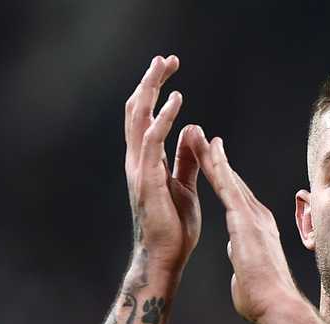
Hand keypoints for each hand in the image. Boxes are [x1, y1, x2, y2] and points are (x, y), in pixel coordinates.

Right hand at [124, 55, 203, 276]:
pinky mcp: (148, 181)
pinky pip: (153, 142)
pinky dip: (164, 118)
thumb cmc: (173, 228)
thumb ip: (185, 159)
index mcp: (146, 162)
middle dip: (150, 81)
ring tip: (165, 66)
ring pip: (139, 118)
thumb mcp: (184, 186)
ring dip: (153, 89)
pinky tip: (177, 101)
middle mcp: (137, 161)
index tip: (168, 68)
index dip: (155, 91)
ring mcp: (139, 170)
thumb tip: (192, 131)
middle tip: (165, 58)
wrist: (165, 258)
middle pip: (137, 110)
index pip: (145, 117)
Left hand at [194, 136, 305, 323]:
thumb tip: (241, 262)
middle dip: (218, 161)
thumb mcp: (249, 274)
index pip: (238, 200)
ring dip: (213, 156)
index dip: (226, 181)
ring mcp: (253, 217)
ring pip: (229, 178)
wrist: (275, 304)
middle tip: (204, 138)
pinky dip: (217, 166)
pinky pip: (227, 187)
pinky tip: (208, 149)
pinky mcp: (245, 220)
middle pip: (234, 183)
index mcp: (258, 231)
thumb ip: (244, 262)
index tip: (215, 166)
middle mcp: (258, 218)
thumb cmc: (262, 299)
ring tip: (199, 135)